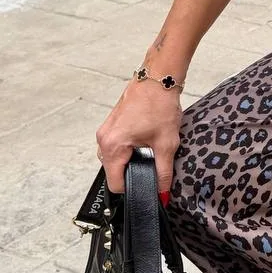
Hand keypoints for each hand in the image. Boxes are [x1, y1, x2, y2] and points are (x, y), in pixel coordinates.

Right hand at [95, 78, 183, 195]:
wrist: (157, 80)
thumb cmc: (159, 105)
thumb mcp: (166, 144)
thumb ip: (163, 172)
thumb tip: (162, 192)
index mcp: (113, 146)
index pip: (115, 184)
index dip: (132, 189)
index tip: (146, 187)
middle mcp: (104, 139)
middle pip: (113, 172)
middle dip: (132, 174)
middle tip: (152, 168)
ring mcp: (105, 132)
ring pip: (114, 160)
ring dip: (130, 162)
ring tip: (149, 152)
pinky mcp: (111, 126)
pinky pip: (116, 147)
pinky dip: (128, 151)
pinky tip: (144, 143)